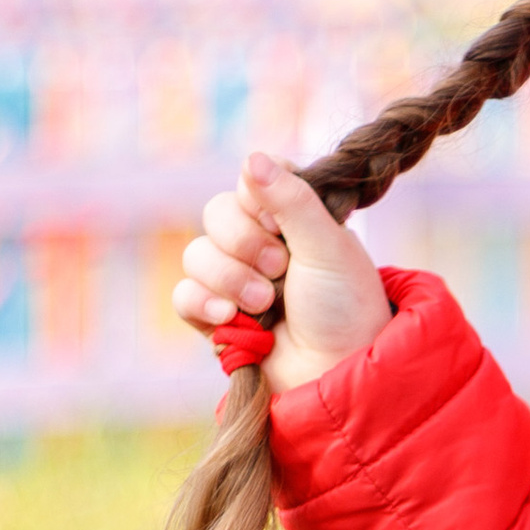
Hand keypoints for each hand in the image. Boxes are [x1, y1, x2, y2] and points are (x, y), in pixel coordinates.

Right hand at [172, 155, 392, 393]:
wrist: (337, 373)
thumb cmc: (345, 308)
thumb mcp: (327, 246)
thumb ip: (291, 200)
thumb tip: (252, 156)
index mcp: (293, 219)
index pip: (251, 180)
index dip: (257, 200)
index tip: (280, 224)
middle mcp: (261, 244)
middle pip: (215, 214)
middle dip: (244, 242)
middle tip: (280, 269)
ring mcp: (236, 281)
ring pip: (196, 254)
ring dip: (230, 277)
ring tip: (266, 303)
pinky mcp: (217, 318)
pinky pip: (184, 295)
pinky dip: (203, 302)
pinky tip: (230, 317)